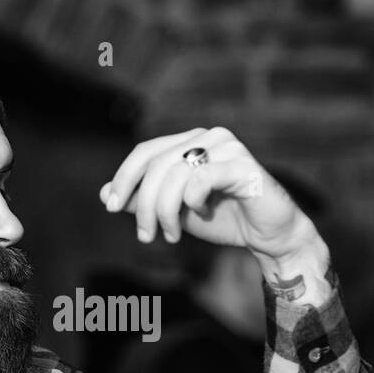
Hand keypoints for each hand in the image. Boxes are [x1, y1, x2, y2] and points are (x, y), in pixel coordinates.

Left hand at [98, 127, 323, 263]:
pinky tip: (202, 213)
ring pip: (175, 174)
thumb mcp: (175, 213)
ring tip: (171, 235)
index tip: (112, 207)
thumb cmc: (224, 219)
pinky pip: (200, 180)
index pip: (146, 151)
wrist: (269, 236)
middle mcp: (209, 136)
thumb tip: (104, 193)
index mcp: (192, 141)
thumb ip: (144, 201)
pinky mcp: (243, 164)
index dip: (124, 177)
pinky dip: (193, 202)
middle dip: (145, 205)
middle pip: (157, 165)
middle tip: (145, 236)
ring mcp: (228, 147)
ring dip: (166, 212)